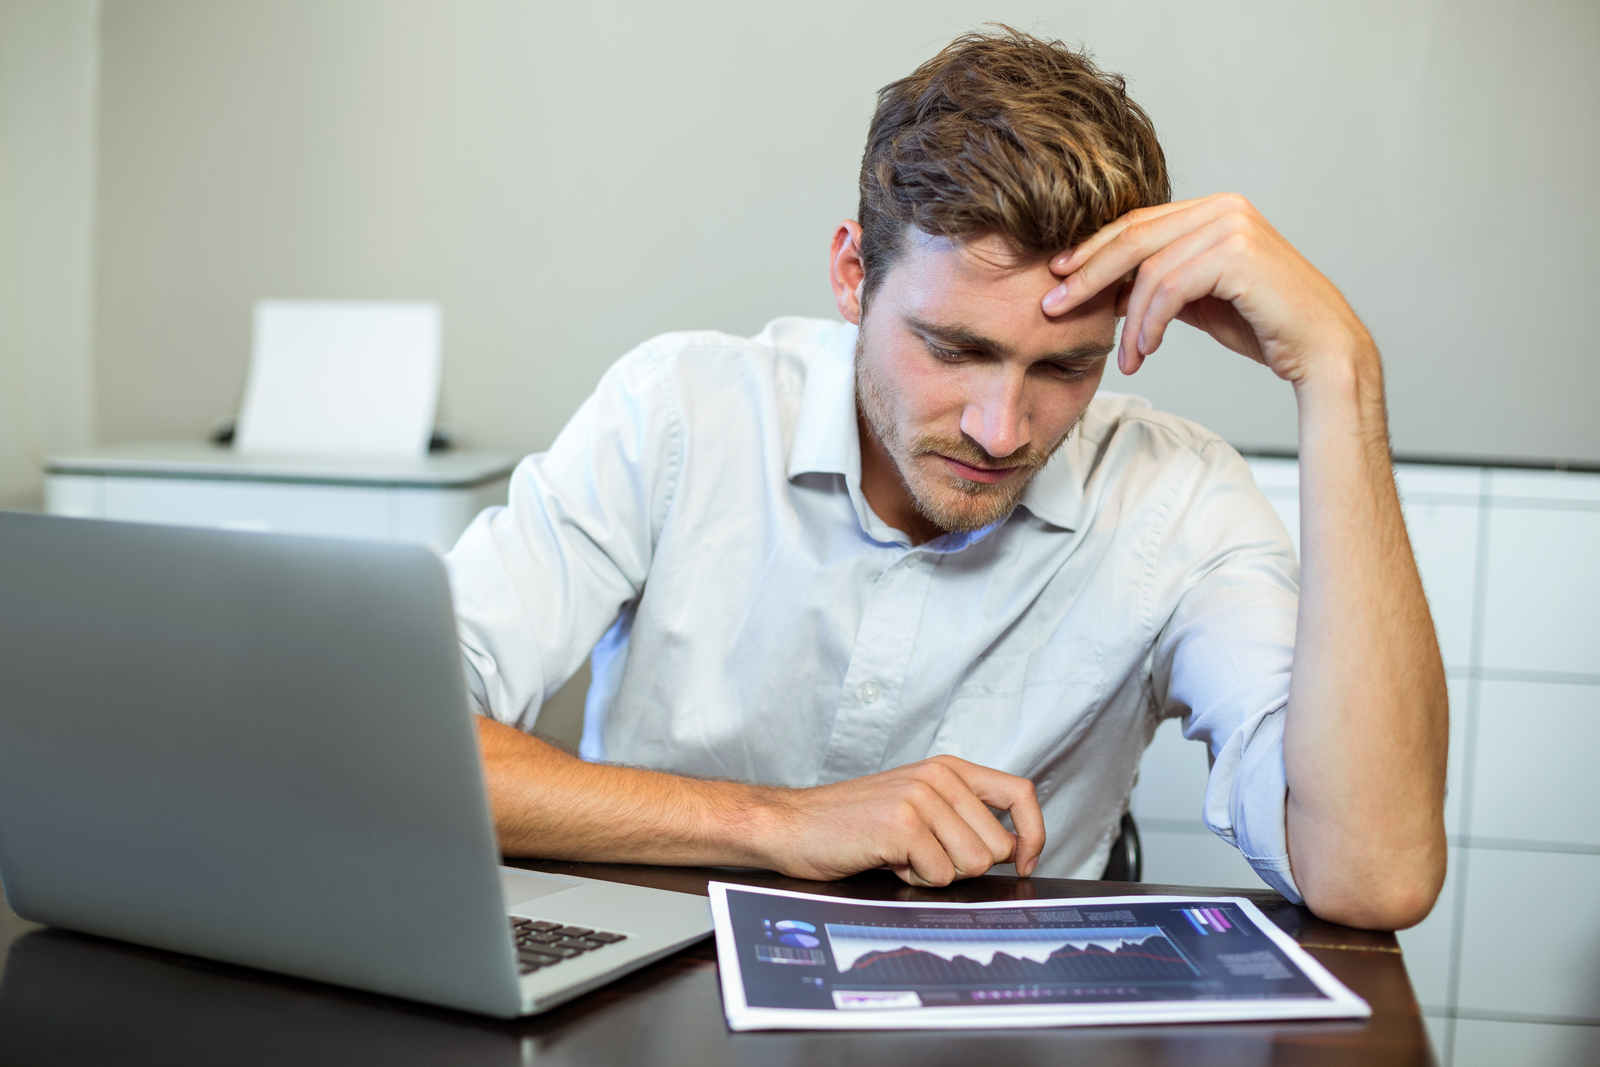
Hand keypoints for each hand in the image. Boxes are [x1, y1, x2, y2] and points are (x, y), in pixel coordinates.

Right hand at [757, 755, 1044, 886]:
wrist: (792, 824)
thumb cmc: (852, 824)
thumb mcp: (916, 805)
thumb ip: (961, 817)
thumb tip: (1013, 852)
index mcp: (948, 769)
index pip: (1020, 794)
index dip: (1033, 834)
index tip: (1024, 862)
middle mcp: (939, 776)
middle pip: (999, 846)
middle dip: (965, 866)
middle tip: (922, 856)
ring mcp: (922, 797)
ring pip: (973, 864)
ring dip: (938, 874)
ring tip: (902, 857)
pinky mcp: (903, 824)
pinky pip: (940, 876)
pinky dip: (914, 881)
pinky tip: (887, 861)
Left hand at [1040, 193, 1372, 386]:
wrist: (1320, 349)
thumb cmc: (1263, 325)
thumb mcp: (1199, 299)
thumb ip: (1160, 283)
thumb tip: (1108, 286)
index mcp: (1213, 209)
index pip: (1136, 224)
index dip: (1092, 251)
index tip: (1057, 278)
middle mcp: (1224, 208)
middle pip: (1132, 237)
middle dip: (1086, 275)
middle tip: (1053, 307)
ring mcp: (1233, 227)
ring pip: (1149, 269)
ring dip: (1127, 320)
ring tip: (1124, 356)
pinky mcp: (1238, 255)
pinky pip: (1170, 290)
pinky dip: (1149, 324)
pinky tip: (1145, 351)